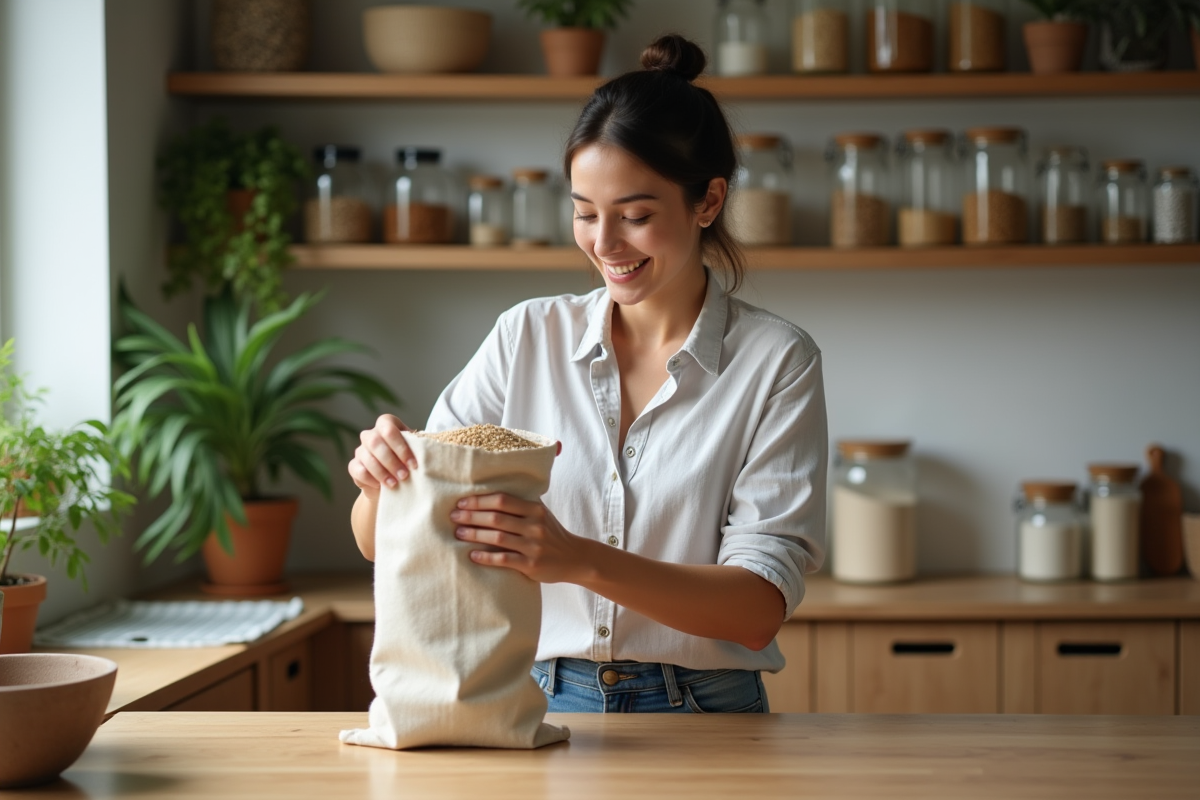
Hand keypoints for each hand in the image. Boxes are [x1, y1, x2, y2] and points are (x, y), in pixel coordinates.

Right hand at [348, 414, 417, 492]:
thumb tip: (433, 451)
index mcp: (386, 425)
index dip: (401, 446)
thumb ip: (419, 448)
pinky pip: (358, 470)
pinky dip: (371, 479)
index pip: (389, 428)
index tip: (414, 464)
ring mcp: (360, 450)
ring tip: (395, 483)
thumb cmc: (407, 463)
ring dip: (382, 472)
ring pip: (367, 457)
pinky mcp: (354, 466)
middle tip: (404, 475)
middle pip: (375, 441)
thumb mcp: (414, 453)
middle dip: (392, 460)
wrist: (392, 484)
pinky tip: (381, 486)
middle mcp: (371, 435)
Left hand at [450, 493, 588, 583]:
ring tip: (458, 534)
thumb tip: (485, 498)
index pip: (501, 500)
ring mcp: (533, 546)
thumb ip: (520, 507)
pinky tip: (472, 555)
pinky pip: (503, 559)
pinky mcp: (531, 565)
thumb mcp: (541, 514)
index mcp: (535, 509)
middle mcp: (534, 525)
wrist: (574, 558)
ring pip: (497, 538)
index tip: (461, 503)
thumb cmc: (551, 534)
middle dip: (471, 516)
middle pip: (496, 517)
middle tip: (453, 517)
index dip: (479, 501)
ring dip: (474, 535)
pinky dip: (485, 557)